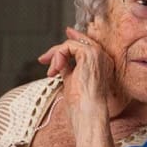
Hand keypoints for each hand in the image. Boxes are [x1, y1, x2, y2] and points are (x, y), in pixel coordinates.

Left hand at [38, 27, 118, 146]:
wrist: (88, 113)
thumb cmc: (82, 105)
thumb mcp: (73, 82)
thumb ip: (69, 69)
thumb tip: (60, 63)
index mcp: (102, 64)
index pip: (88, 45)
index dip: (75, 37)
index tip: (66, 33)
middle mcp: (103, 57)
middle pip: (78, 42)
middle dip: (58, 48)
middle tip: (43, 59)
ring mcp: (97, 54)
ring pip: (71, 44)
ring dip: (56, 56)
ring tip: (51, 73)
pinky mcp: (90, 54)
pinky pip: (68, 46)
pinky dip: (58, 56)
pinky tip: (55, 70)